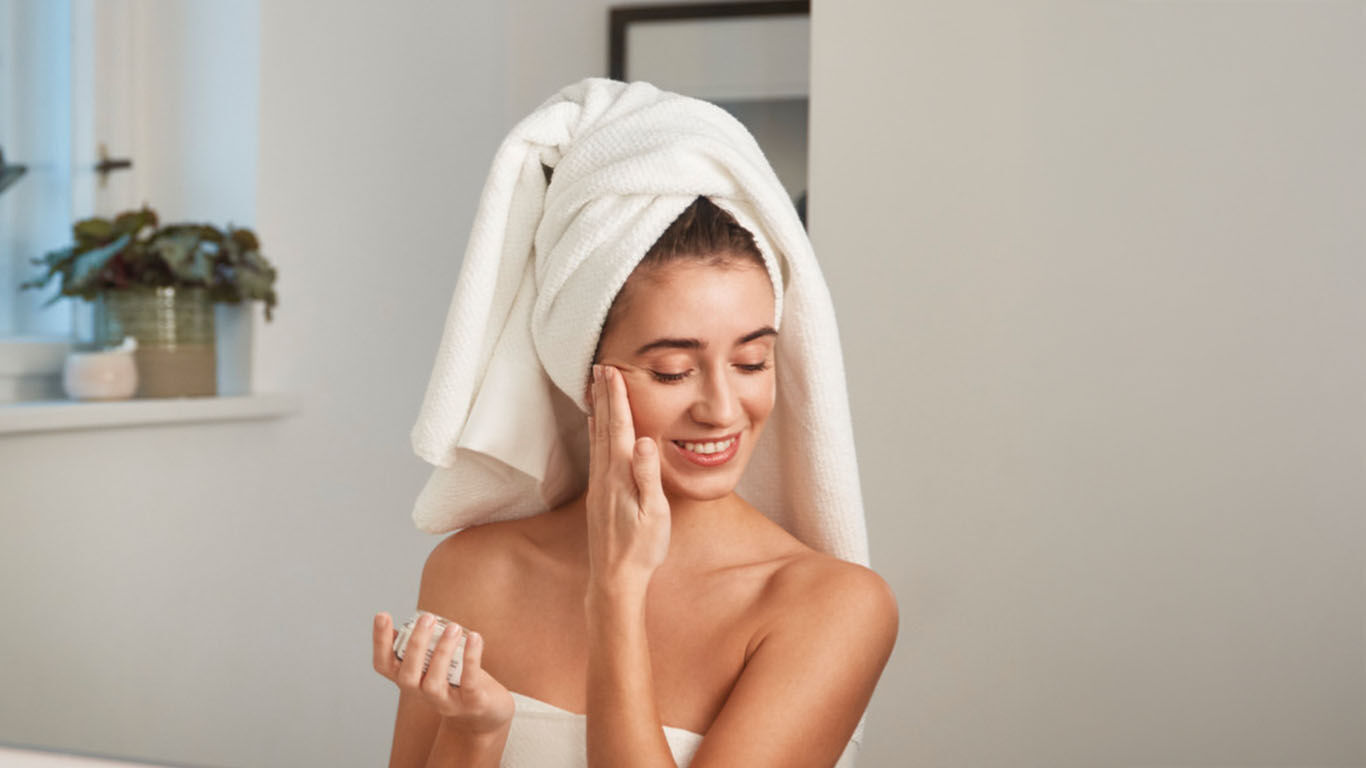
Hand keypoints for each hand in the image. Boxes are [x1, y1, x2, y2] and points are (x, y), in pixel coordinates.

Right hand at [372, 611, 513, 734]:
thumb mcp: (433, 663)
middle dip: (415, 645)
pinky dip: (470, 658)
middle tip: (427, 618)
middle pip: (407, 676)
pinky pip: (468, 682)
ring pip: (434, 682)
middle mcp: (421, 694)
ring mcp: (445, 702)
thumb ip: (421, 647)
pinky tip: (474, 638)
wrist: (485, 711)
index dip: (380, 642)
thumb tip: (405, 622)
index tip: (382, 615)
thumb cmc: (456, 679)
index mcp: (410, 679)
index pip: (384, 665)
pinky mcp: (471, 703)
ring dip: (442, 652)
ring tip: (453, 627)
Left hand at [585, 364, 671, 592]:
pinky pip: (596, 453)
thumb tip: (646, 442)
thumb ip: (648, 476)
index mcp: (621, 475)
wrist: (614, 578)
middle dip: (604, 395)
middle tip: (600, 366)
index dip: (617, 397)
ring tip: (596, 387)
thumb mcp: (654, 513)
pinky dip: (596, 432)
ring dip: (599, 410)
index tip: (612, 370)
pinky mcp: (599, 494)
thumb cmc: (641, 548)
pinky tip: (596, 426)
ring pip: (598, 437)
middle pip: (604, 426)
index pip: (619, 427)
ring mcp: (600, 485)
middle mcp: (606, 475)